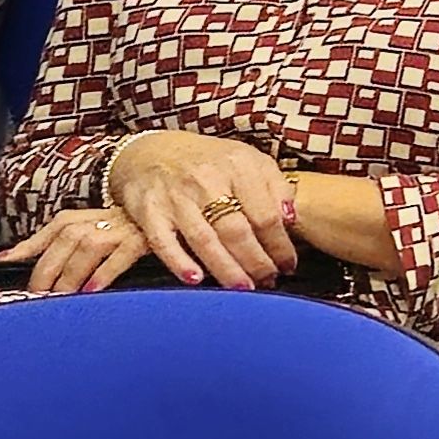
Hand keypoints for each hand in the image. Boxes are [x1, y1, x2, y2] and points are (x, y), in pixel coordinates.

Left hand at [16, 206, 153, 294]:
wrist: (170, 212)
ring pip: (88, 248)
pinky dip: (105, 272)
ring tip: (62, 296)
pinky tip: (94, 289)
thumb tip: (5, 257)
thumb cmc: (124, 230)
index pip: (51, 231)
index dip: (29, 247)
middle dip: (48, 269)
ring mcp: (121, 229)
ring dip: (72, 274)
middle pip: (65, 240)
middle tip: (38, 295)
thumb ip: (50, 243)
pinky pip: (120, 255)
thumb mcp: (87, 230)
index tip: (8, 263)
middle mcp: (99, 220)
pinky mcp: (143, 239)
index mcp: (83, 218)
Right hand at [99, 132, 299, 284]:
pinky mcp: (148, 211)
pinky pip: (163, 242)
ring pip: (205, 240)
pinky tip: (196, 279)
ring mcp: (175, 197)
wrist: (150, 150)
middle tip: (268, 281)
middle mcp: (205, 180)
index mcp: (236, 165)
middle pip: (237, 231)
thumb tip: (291, 218)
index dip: (280, 245)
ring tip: (244, 288)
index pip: (265, 214)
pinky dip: (179, 262)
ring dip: (227, 269)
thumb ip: (275, 186)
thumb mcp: (248, 159)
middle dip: (256, 262)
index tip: (287, 265)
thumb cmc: (208, 162)